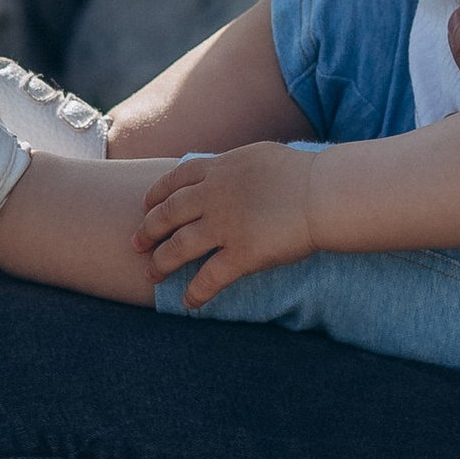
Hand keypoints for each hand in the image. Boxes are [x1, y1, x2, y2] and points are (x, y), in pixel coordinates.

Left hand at [133, 139, 320, 306]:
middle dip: (148, 231)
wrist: (324, 193)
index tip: (146, 207)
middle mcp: (214, 196)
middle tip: (135, 244)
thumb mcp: (259, 156)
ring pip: (179, 247)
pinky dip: (195, 292)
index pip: (175, 181)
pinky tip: (189, 302)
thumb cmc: (303, 173)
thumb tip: (228, 172)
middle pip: (168, 215)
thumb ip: (236, 166)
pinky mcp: (241, 254)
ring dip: (161, 263)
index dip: (156, 196)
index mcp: (219, 169)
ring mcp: (225, 226)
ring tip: (152, 275)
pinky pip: (209, 278)